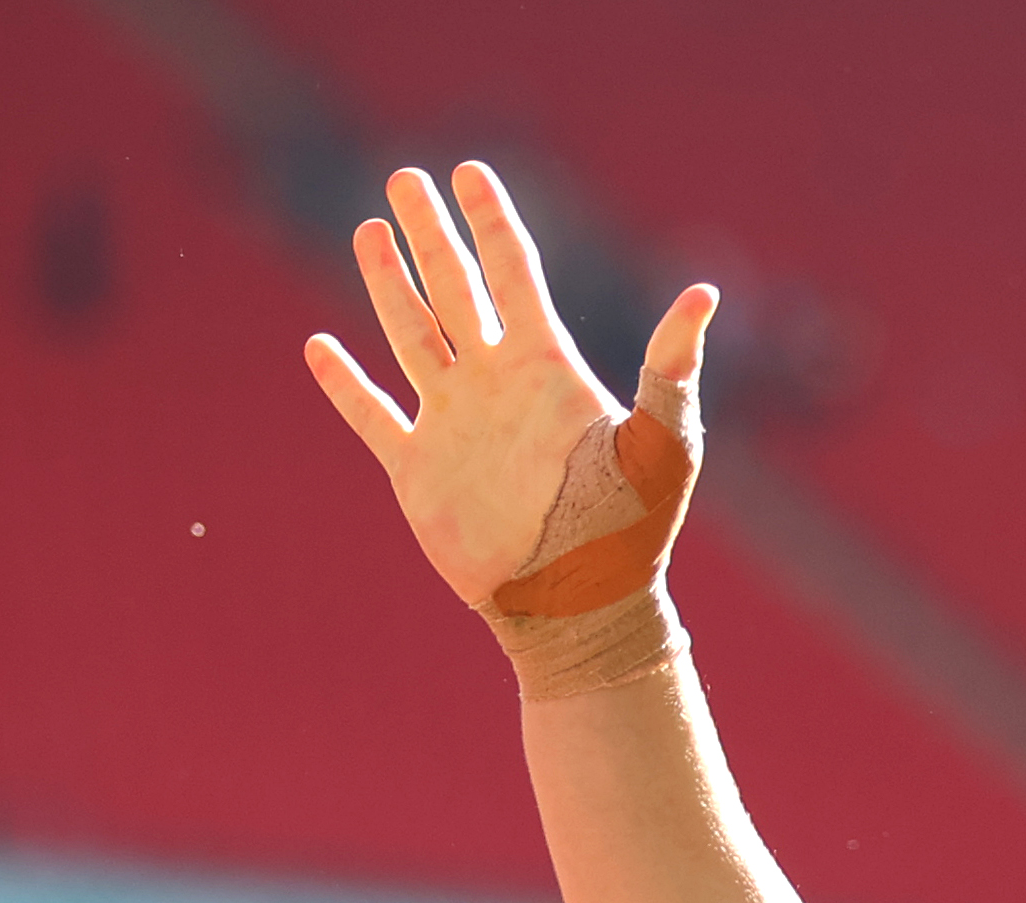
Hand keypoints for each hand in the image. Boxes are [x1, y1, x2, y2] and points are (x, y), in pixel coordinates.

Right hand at [304, 163, 712, 611]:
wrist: (580, 607)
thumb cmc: (631, 532)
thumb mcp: (662, 446)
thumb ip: (672, 368)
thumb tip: (703, 295)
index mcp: (548, 370)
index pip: (514, 274)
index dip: (492, 221)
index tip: (472, 171)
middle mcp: (496, 386)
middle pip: (455, 288)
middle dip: (431, 233)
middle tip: (406, 178)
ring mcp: (454, 424)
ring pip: (412, 335)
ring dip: (388, 284)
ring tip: (369, 231)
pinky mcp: (419, 470)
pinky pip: (373, 415)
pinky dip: (346, 383)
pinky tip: (321, 348)